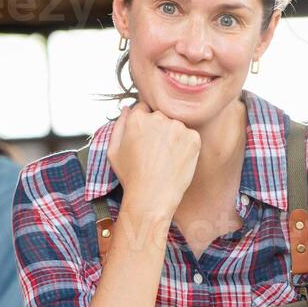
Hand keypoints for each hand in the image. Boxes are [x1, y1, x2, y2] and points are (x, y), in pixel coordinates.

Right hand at [108, 101, 200, 220]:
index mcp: (137, 118)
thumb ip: (119, 125)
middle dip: (158, 129)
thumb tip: (127, 109)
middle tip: (155, 152)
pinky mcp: (193, 137)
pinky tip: (176, 161)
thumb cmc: (131, 177)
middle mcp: (158, 118)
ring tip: (165, 159)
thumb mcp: (114, 151)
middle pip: (161, 116)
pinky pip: (190, 136)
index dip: (144, 125)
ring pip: (176, 125)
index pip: (144, 109)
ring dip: (173, 136)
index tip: (145, 140)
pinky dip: (185, 146)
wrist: (152, 197)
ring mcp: (178, 127)